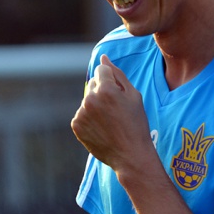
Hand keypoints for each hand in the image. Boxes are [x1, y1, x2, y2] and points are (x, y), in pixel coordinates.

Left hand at [72, 54, 152, 172]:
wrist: (130, 155)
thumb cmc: (136, 124)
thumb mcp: (134, 96)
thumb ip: (117, 74)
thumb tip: (103, 58)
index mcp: (106, 89)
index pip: (101, 70)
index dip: (111, 80)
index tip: (118, 94)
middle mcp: (90, 99)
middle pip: (93, 83)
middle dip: (103, 91)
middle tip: (116, 110)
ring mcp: (81, 113)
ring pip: (87, 99)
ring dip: (96, 105)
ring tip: (110, 121)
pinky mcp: (76, 125)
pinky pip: (82, 113)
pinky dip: (89, 118)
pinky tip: (102, 128)